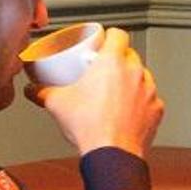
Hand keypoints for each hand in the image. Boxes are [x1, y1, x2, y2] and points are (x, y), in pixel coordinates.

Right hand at [29, 27, 163, 157]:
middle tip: (103, 72)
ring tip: (114, 93)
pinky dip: (140, 102)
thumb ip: (42, 92)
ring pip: (142, 76)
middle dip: (118, 60)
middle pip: (130, 55)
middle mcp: (135, 72)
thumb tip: (33, 90)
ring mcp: (149, 91)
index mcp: (112, 62)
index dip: (110, 37)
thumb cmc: (90, 127)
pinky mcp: (156, 109)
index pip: (118, 35)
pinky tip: (127, 111)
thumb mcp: (57, 103)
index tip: (102, 43)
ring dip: (131, 80)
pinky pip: (150, 99)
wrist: (112, 154)